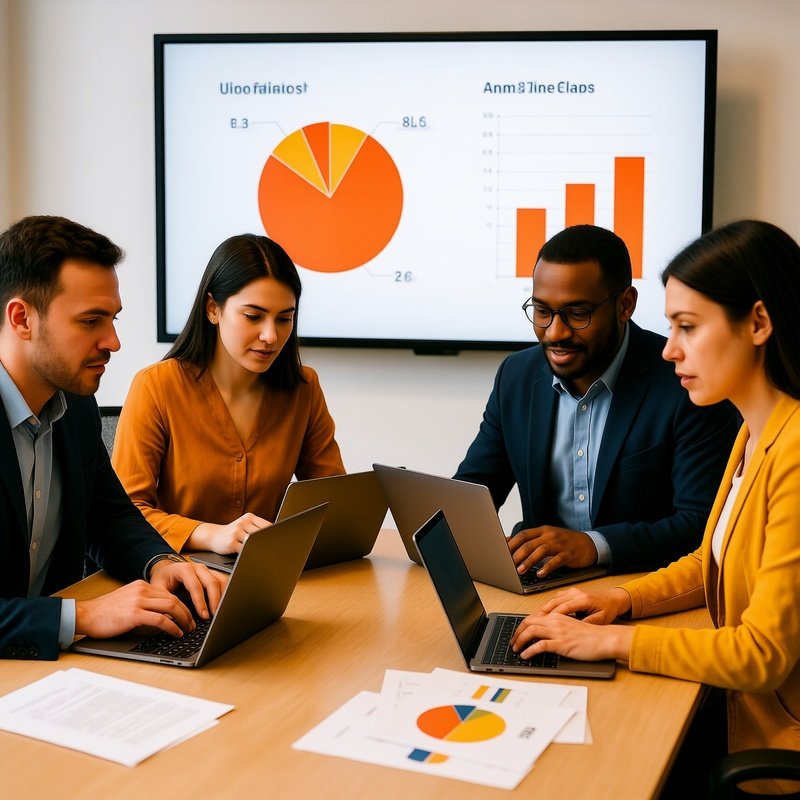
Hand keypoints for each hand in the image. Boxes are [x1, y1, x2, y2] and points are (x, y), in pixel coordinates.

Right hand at [75, 580, 197, 638]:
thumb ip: (144, 603)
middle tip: (193, 624)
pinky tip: (177, 633)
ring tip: (188, 629)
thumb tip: (162, 615)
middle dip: (187, 612)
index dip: (182, 605)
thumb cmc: (104, 612)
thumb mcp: (127, 601)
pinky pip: (162, 619)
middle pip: (174, 599)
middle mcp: (142, 590)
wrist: (85, 614)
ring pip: (171, 607)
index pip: (169, 594)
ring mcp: (139, 601)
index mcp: (141, 586)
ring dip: (184, 619)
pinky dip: (173, 626)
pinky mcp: (135, 614)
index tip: (188, 615)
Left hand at [148, 560, 226, 620]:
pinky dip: (225, 593)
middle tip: (214, 615)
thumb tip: (170, 619)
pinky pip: (223, 581)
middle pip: (211, 582)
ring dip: (223, 596)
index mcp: (184, 569)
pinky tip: (223, 604)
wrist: (166, 570)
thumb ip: (164, 602)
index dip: (201, 602)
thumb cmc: (163, 579)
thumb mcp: (158, 589)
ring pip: (221, 580)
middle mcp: (198, 567)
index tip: (204, 615)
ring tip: (220, 611)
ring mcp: (207, 569)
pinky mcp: (212, 573)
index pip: (196, 586)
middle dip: (214, 601)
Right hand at [187, 512, 270, 553]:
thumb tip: (275, 536)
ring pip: (253, 542)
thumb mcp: (244, 526)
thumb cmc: (234, 533)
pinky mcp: (231, 542)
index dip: (275, 533)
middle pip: (261, 533)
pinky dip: (250, 554)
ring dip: (261, 548)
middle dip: (268, 542)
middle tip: (278, 549)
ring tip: (269, 555)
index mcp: (249, 517)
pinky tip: (255, 557)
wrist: (213, 536)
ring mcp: (236, 532)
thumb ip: (257, 528)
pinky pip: (244, 550)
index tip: (283, 541)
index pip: (267, 525)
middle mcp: (243, 522)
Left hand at [507, 525, 597, 576]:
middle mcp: (549, 535)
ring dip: (529, 561)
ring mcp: (559, 544)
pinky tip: (540, 574)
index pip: (523, 534)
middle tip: (508, 565)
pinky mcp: (569, 554)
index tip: (501, 553)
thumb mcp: (547, 537)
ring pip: (541, 551)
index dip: (511, 543)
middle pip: (529, 543)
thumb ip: (530, 540)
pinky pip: (556, 560)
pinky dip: (547, 567)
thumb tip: (509, 542)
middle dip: (517, 555)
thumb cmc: (565, 542)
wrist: (589, 544)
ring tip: (520, 571)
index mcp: (542, 530)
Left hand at [510, 611, 634, 661]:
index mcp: (557, 616)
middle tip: (513, 642)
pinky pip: (540, 645)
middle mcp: (555, 621)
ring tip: (516, 649)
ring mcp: (558, 632)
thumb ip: (557, 626)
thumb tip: (545, 634)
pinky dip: (529, 650)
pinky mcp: (561, 644)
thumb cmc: (590, 635)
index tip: (517, 633)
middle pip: (528, 622)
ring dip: (520, 640)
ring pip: (531, 631)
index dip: (522, 625)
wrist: (604, 639)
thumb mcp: (571, 626)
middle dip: (517, 632)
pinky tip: (526, 655)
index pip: (533, 617)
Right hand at [538, 586, 632, 624]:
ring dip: (543, 611)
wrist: (613, 598)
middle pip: (554, 603)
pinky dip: (548, 607)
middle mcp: (575, 593)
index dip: (551, 617)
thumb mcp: (602, 619)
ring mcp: (571, 591)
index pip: (563, 608)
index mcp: (582, 599)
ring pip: (553, 600)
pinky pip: (555, 599)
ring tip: (533, 621)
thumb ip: (588, 623)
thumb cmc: (608, 608)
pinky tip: (543, 615)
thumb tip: (576, 630)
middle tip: (531, 624)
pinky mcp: (570, 592)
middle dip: (541, 614)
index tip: (542, 625)